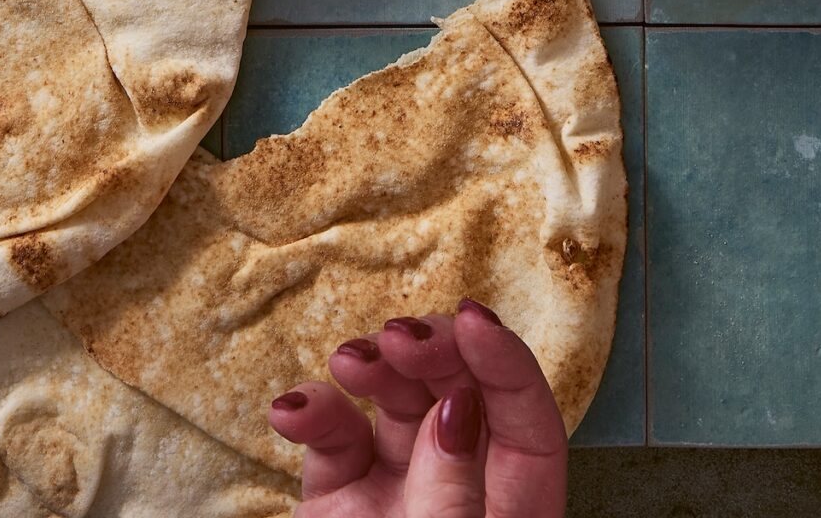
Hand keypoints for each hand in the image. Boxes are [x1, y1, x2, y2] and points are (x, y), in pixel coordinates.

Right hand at [269, 302, 566, 517]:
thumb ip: (453, 494)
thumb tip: (456, 413)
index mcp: (509, 511)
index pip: (528, 421)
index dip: (507, 363)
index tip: (473, 321)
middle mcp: (457, 489)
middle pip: (461, 391)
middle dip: (433, 348)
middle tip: (401, 338)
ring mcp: (397, 490)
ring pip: (397, 399)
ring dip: (373, 363)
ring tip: (349, 361)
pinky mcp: (340, 499)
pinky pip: (333, 436)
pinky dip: (312, 410)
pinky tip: (292, 408)